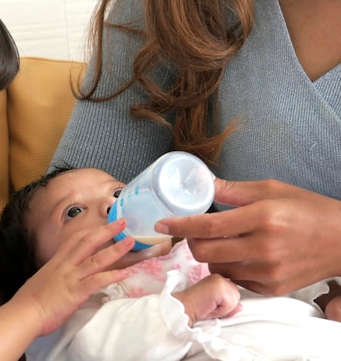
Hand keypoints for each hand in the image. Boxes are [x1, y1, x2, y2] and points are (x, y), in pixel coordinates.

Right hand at [11, 218, 134, 335]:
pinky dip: (111, 276)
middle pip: (88, 242)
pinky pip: (97, 281)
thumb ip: (53, 277)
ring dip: (115, 250)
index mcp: (56, 262)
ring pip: (96, 259)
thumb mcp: (41, 281)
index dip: (90, 231)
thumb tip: (58, 279)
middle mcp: (65, 265)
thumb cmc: (28, 301)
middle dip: (106, 231)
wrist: (23, 313)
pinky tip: (125, 274)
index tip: (102, 225)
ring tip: (131, 241)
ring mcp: (71, 277)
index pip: (74, 240)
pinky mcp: (76, 292)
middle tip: (122, 222)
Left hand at [155, 178, 340, 295]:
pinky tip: (240, 254)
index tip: (162, 224)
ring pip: (217, 268)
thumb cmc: (308, 209)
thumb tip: (201, 181)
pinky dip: (230, 268)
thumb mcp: (271, 189)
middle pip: (205, 252)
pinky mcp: (273, 289)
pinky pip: (236, 280)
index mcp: (262, 217)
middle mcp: (264, 247)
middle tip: (194, 230)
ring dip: (210, 255)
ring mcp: (268, 272)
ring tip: (221, 241)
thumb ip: (232, 190)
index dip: (180, 225)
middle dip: (191, 241)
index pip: (209, 225)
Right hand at [173, 274, 241, 325]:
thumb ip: (229, 305)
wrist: (184, 307)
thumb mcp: (216, 307)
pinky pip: (231, 304)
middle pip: (237, 296)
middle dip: (227, 306)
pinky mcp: (219, 286)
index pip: (234, 293)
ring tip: (211, 306)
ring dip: (225, 308)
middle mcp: (219, 277)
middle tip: (211, 306)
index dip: (226, 303)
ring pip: (235, 300)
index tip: (212, 304)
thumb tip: (240, 306)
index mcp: (218, 279)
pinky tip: (211, 306)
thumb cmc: (196, 308)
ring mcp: (220, 280)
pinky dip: (223, 310)